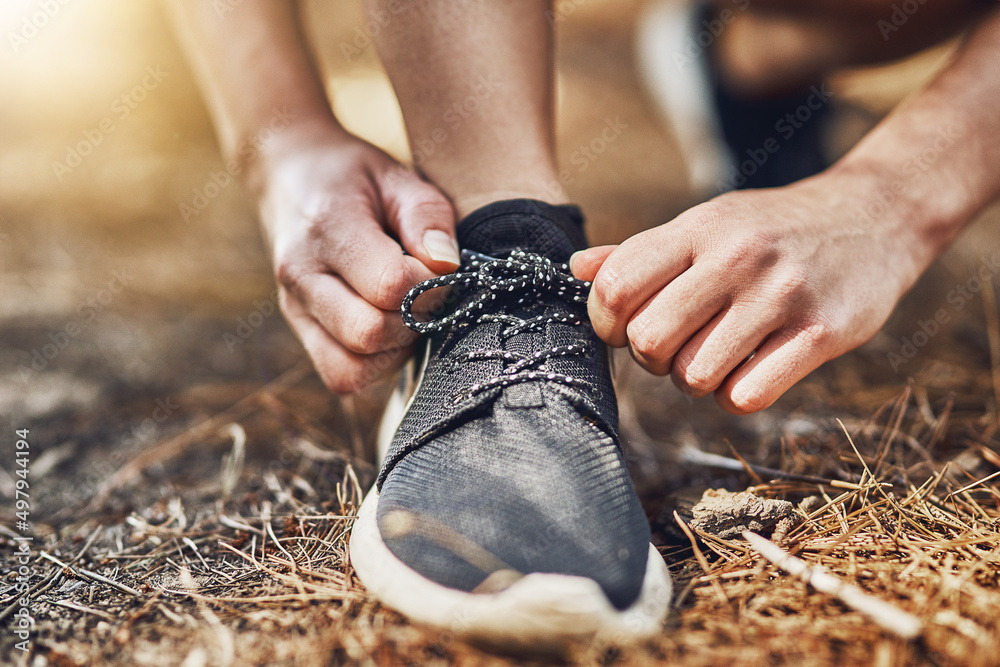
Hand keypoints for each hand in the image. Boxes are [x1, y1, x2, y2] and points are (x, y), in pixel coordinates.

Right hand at [255, 128, 457, 393]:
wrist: (289, 177)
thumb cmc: (355, 178)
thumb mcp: (397, 177)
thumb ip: (427, 216)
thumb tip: (445, 268)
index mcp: (327, 230)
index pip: (388, 285)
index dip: (428, 284)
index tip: (438, 265)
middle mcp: (302, 277)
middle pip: (367, 334)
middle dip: (412, 321)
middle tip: (424, 293)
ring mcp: (296, 310)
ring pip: (349, 370)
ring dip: (392, 351)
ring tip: (404, 312)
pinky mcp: (301, 333)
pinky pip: (341, 376)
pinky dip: (374, 363)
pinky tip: (389, 328)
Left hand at [571, 175, 924, 413]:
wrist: (874, 217)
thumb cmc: (771, 228)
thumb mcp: (707, 224)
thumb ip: (640, 251)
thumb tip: (576, 270)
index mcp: (698, 228)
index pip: (615, 287)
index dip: (605, 321)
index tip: (624, 327)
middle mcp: (736, 258)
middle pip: (649, 341)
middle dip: (651, 358)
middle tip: (673, 346)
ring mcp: (780, 295)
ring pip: (694, 377)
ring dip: (695, 380)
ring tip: (715, 355)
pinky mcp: (821, 333)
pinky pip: (746, 395)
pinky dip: (737, 395)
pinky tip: (749, 370)